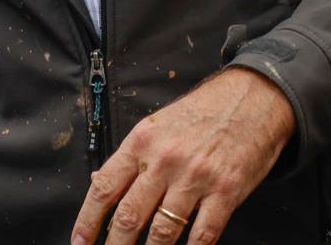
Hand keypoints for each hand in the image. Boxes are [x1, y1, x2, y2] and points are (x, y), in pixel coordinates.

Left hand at [70, 67, 294, 244]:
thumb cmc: (201, 113)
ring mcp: (195, 177)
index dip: (88, 220)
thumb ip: (130, 158)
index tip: (79, 242)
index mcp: (141, 142)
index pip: (105, 188)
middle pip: (129, 215)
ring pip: (162, 231)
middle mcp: (164, 160)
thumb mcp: (156, 125)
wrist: (251, 99)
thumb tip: (100, 185)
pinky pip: (202, 233)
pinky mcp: (225, 191)